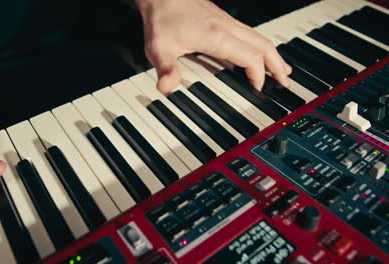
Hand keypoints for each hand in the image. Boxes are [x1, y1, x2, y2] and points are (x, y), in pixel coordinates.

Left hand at [136, 0, 291, 92]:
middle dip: (277, 65)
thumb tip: (166, 87)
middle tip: (285, 81)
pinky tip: (257, 53)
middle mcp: (228, 28)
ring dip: (272, 54)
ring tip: (281, 69)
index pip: (251, 58)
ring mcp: (227, 22)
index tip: (258, 89)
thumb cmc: (162, 18)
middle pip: (263, 46)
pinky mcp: (223, 19)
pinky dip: (260, 46)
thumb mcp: (159, 48)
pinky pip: (250, 34)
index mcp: (217, 37)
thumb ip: (166, 70)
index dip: (258, 75)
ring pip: (259, 38)